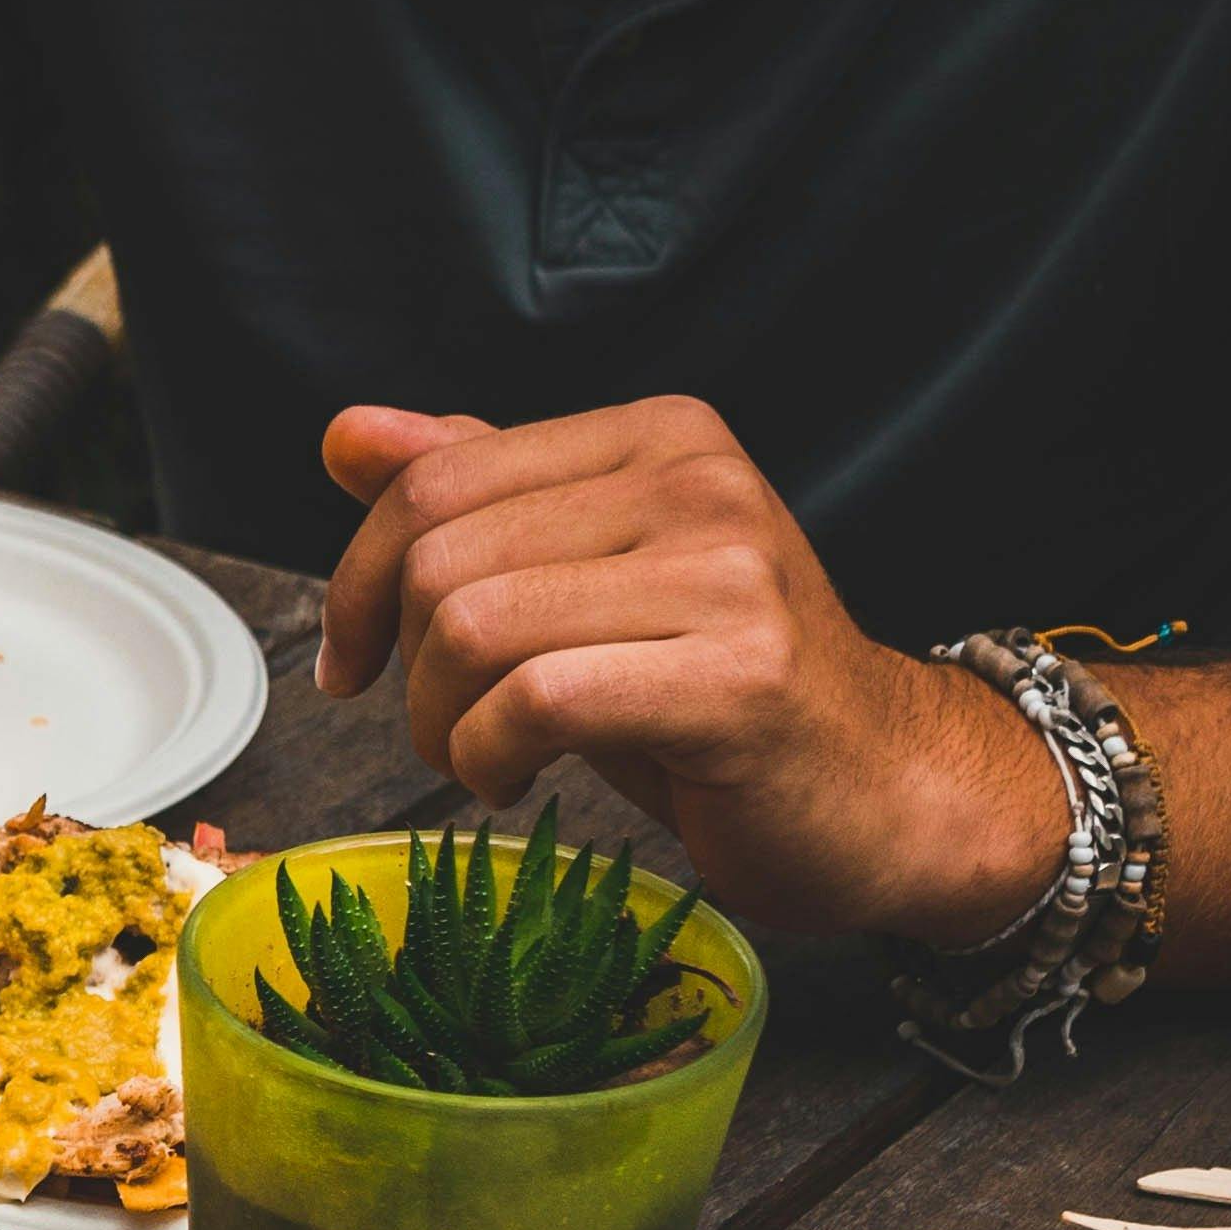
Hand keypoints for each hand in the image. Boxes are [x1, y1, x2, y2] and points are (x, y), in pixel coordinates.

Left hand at [315, 398, 1065, 944]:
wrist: (884, 794)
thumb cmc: (719, 698)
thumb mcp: (587, 584)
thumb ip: (480, 501)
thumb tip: (346, 435)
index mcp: (661, 436)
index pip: (435, 476)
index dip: (357, 582)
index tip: (353, 662)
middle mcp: (700, 481)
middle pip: (440, 556)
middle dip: (404, 667)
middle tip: (444, 731)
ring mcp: (728, 574)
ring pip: (474, 627)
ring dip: (442, 724)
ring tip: (486, 758)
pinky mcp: (738, 677)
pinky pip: (535, 703)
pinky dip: (487, 758)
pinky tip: (516, 780)